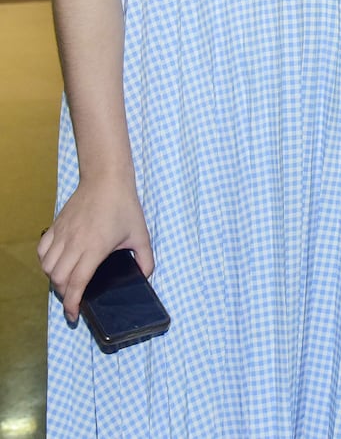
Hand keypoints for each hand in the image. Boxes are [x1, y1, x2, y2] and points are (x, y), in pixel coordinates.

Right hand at [38, 177, 152, 321]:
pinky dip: (45, 261)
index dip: (72, 304)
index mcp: (94, 248)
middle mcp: (74, 243)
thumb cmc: (124, 205)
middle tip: (75, 297)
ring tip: (67, 281)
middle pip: (59, 279)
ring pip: (47, 266)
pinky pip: (42, 250)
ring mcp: (63, 233)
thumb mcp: (141, 233)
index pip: (76, 284)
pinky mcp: (56, 224)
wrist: (107, 178)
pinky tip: (56, 262)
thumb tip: (145, 277)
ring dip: (55, 279)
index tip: (74, 315)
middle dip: (65, 294)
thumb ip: (145, 258)